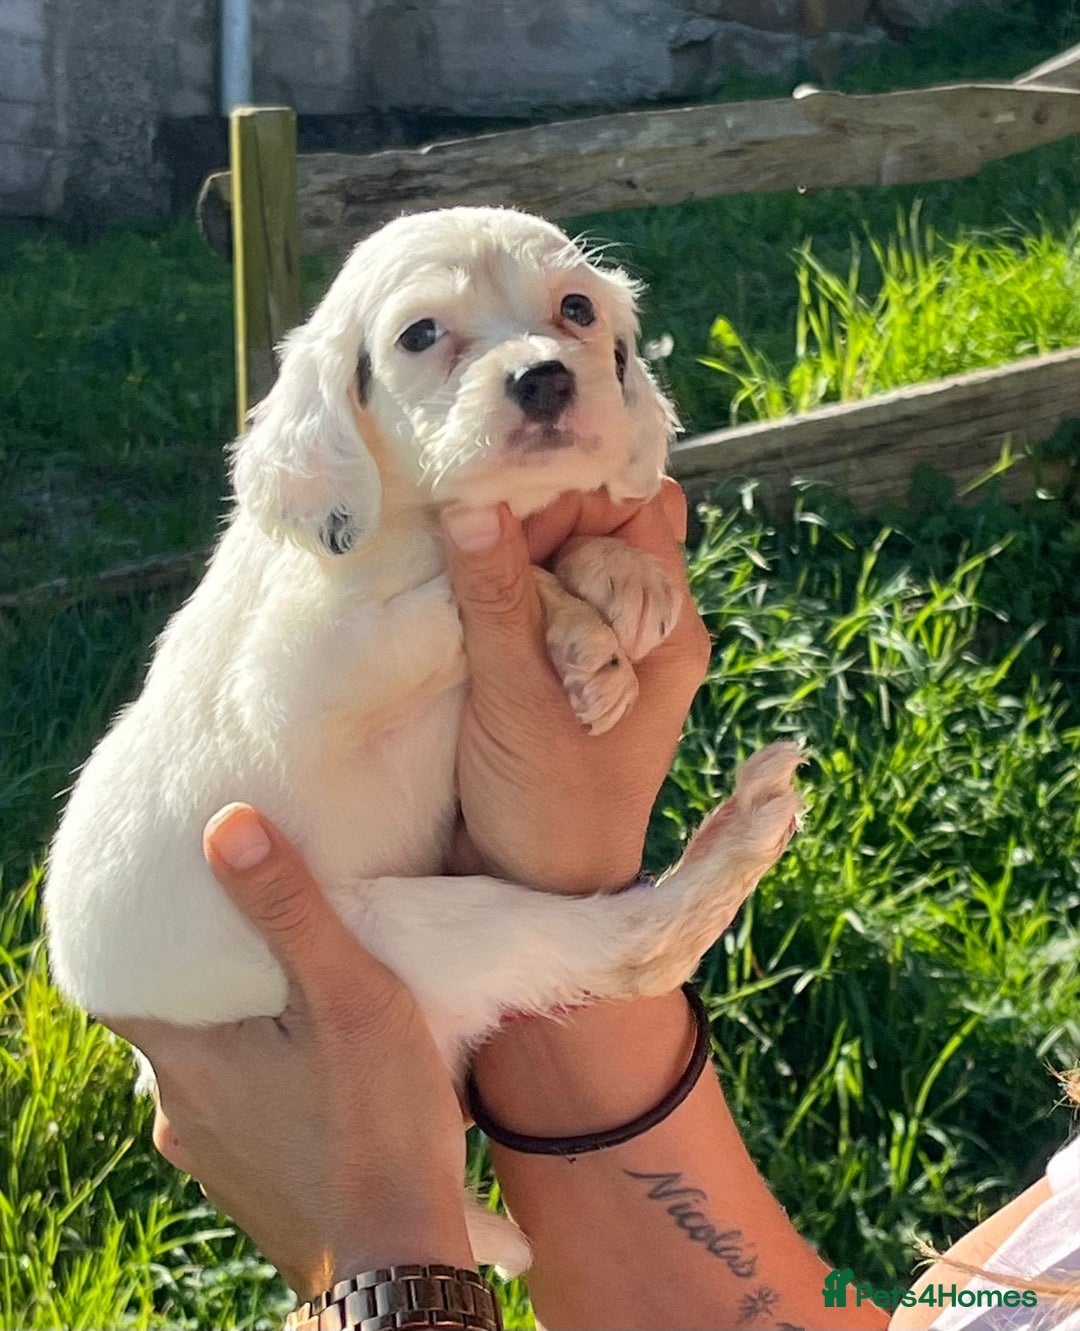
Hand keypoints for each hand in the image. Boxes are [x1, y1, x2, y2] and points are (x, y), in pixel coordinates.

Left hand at [107, 804, 472, 1297]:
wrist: (399, 1261)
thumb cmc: (377, 1125)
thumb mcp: (348, 998)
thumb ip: (290, 911)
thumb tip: (225, 825)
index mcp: (184, 1060)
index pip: (116, 983)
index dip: (136, 933)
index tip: (175, 892)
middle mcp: (178, 1112)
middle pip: (167, 1020)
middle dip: (205, 972)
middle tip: (256, 925)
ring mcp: (211, 1154)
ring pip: (205, 1065)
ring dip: (238, 1027)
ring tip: (295, 990)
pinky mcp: (249, 1180)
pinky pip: (237, 1107)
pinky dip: (261, 1074)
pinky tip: (316, 1065)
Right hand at [441, 480, 710, 893]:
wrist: (533, 893)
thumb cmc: (550, 809)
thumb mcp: (522, 701)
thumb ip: (498, 600)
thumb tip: (471, 500)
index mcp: (668, 628)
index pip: (637, 507)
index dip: (578, 483)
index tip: (509, 485)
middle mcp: (639, 625)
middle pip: (592, 522)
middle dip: (535, 518)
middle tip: (474, 528)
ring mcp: (592, 642)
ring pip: (552, 555)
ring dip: (505, 555)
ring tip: (458, 568)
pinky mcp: (547, 659)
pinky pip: (524, 594)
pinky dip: (489, 583)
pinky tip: (450, 578)